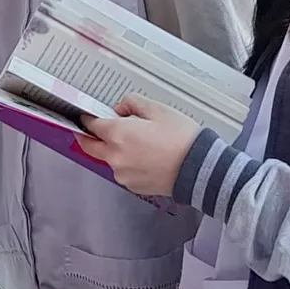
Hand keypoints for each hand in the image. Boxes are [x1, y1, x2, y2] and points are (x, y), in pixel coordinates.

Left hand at [77, 94, 200, 196]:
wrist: (199, 168)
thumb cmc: (182, 139)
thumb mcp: (158, 109)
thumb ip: (132, 103)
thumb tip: (121, 108)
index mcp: (118, 135)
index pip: (91, 125)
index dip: (90, 118)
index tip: (91, 116)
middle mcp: (115, 157)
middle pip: (89, 146)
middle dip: (89, 136)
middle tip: (97, 129)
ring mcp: (123, 174)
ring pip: (108, 159)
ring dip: (113, 150)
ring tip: (138, 143)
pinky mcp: (133, 186)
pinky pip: (122, 171)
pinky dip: (128, 163)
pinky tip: (146, 156)